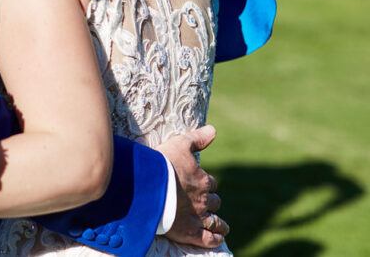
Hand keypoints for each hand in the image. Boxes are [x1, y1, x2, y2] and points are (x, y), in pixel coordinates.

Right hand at [157, 125, 228, 248]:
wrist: (147, 187)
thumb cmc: (162, 164)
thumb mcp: (179, 144)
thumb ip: (197, 138)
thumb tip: (213, 130)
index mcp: (202, 180)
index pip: (210, 183)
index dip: (206, 184)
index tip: (201, 184)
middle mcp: (203, 199)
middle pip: (213, 202)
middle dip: (210, 202)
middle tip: (205, 203)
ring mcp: (197, 217)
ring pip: (215, 222)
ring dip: (219, 223)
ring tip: (222, 226)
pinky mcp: (190, 232)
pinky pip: (208, 239)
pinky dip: (215, 239)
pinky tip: (218, 239)